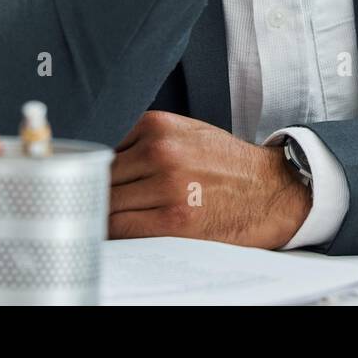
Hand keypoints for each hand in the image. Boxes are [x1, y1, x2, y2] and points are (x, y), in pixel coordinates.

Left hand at [108, 111, 311, 248]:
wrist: (270, 190)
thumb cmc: (227, 163)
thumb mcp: (187, 132)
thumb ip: (145, 139)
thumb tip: (100, 158)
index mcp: (159, 126)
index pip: (102, 146)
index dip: (91, 167)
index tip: (87, 178)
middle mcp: (160, 152)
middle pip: (100, 176)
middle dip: (94, 190)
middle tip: (92, 201)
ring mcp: (166, 186)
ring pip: (107, 202)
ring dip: (102, 212)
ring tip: (104, 217)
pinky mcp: (173, 220)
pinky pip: (122, 227)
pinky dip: (112, 231)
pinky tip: (118, 230)